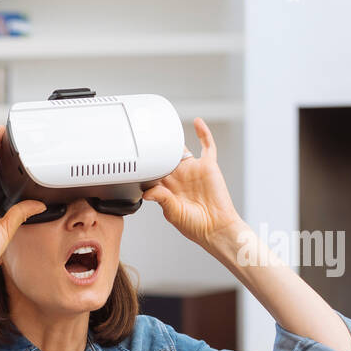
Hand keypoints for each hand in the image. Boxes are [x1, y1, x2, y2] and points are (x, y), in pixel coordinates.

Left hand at [142, 118, 245, 251]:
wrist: (216, 228)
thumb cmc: (194, 225)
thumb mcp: (173, 213)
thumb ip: (162, 199)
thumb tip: (148, 192)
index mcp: (166, 188)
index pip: (151, 172)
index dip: (144, 165)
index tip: (133, 158)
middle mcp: (178, 177)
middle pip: (163, 157)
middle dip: (155, 149)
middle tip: (145, 135)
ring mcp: (193, 170)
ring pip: (180, 150)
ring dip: (173, 139)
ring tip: (164, 127)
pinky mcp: (208, 166)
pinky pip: (207, 146)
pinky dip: (203, 133)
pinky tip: (197, 122)